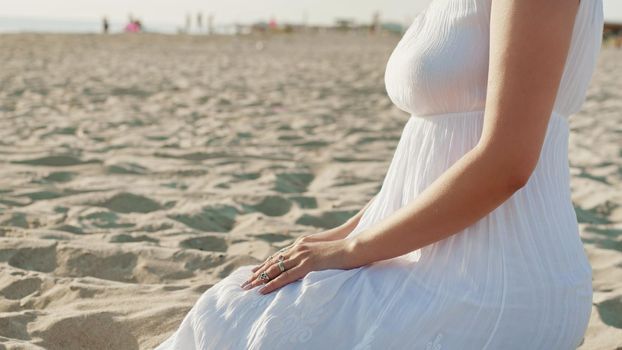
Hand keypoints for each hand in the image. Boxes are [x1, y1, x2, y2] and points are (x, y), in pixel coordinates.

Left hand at [240, 237, 358, 294]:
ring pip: (276, 269)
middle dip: (258, 273)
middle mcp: (299, 247)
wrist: (355, 246)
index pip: (279, 255)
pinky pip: (286, 276)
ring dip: (260, 279)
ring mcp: (302, 254)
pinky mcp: (308, 263)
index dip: (266, 264)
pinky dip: (273, 284)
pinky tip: (263, 290)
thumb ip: (316, 256)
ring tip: (248, 288)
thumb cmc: (344, 250)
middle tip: (245, 282)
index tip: (254, 272)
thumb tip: (314, 264)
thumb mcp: (326, 252)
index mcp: (302, 244)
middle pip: (273, 262)